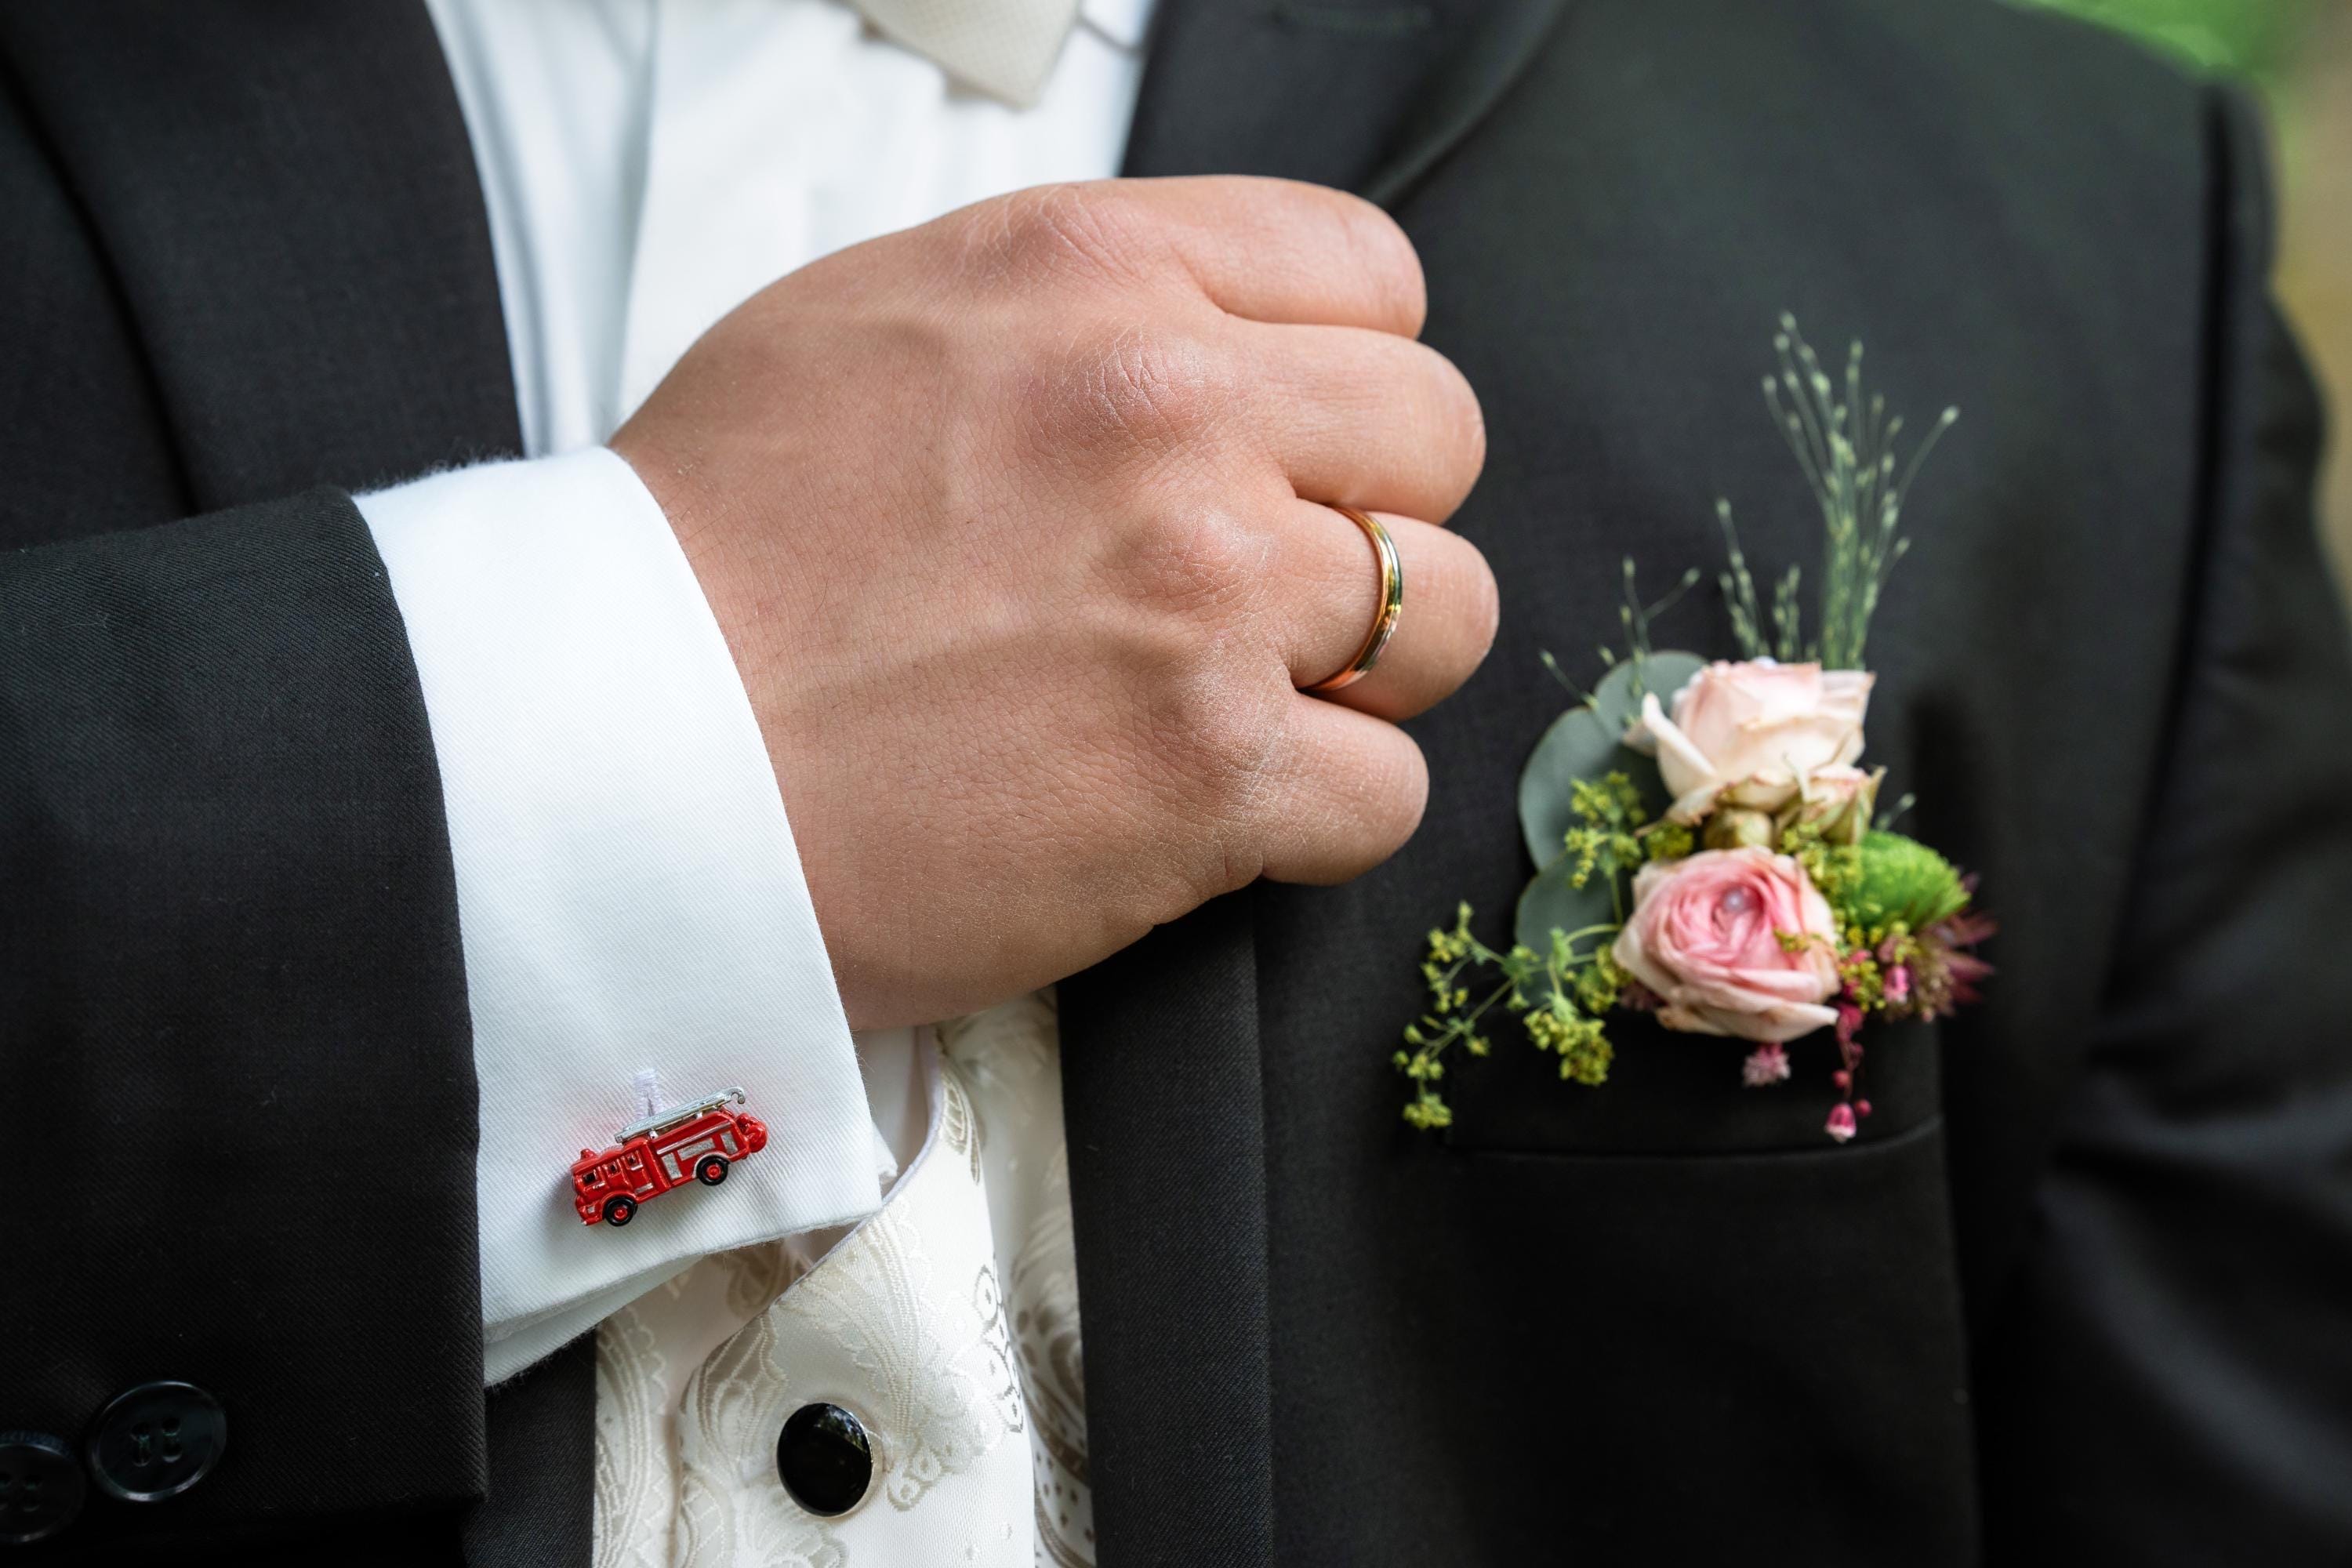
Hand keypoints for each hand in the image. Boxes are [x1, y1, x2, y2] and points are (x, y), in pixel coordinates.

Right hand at [611, 177, 1494, 1028]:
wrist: (618, 754)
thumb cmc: (714, 550)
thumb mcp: (874, 325)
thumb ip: (1072, 310)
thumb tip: (1202, 342)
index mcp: (1093, 279)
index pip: (1370, 278)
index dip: (1353, 370)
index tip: (1309, 439)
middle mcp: (1174, 419)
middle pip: (1434, 439)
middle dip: (1378, 511)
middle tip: (1281, 577)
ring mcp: (1204, 603)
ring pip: (1441, 616)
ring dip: (1369, 668)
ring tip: (1250, 696)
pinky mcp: (1207, 781)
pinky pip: (1386, 794)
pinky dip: (1322, 815)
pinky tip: (1218, 808)